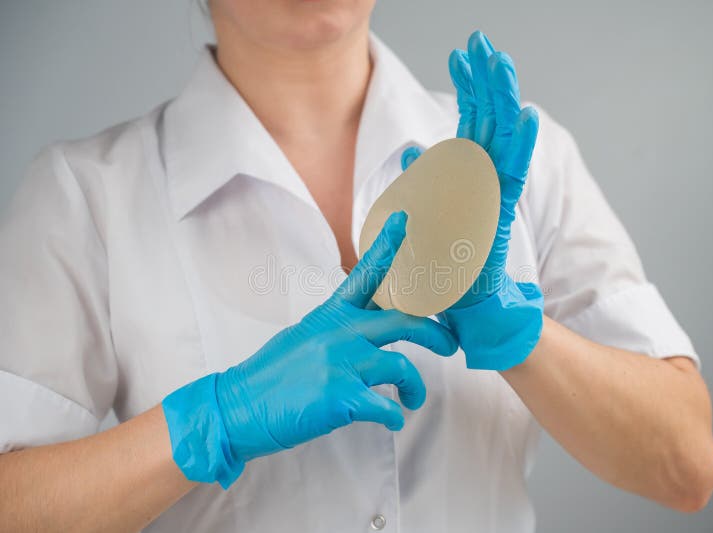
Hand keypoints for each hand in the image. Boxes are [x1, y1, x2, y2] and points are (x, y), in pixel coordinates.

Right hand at [162, 212, 457, 487]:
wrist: (237, 408)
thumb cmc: (270, 376)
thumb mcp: (303, 338)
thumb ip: (337, 330)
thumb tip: (366, 332)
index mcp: (330, 315)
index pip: (365, 273)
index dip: (388, 246)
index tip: (405, 221)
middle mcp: (339, 333)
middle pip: (404, 320)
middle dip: (436, 333)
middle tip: (450, 345)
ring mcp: (339, 363)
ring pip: (402, 366)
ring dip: (417, 387)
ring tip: (413, 400)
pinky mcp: (340, 397)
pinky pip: (386, 406)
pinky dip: (395, 417)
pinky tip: (393, 421)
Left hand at [402, 31, 543, 370]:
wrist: (470, 314)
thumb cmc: (444, 269)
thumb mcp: (419, 219)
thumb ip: (421, 181)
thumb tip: (412, 149)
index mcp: (465, 179)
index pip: (469, 123)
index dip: (467, 88)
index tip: (460, 54)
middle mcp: (484, 184)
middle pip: (489, 121)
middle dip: (485, 79)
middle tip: (481, 40)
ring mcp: (494, 199)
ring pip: (502, 140)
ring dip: (501, 100)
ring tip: (500, 60)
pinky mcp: (499, 220)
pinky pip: (509, 178)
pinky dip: (520, 148)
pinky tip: (524, 115)